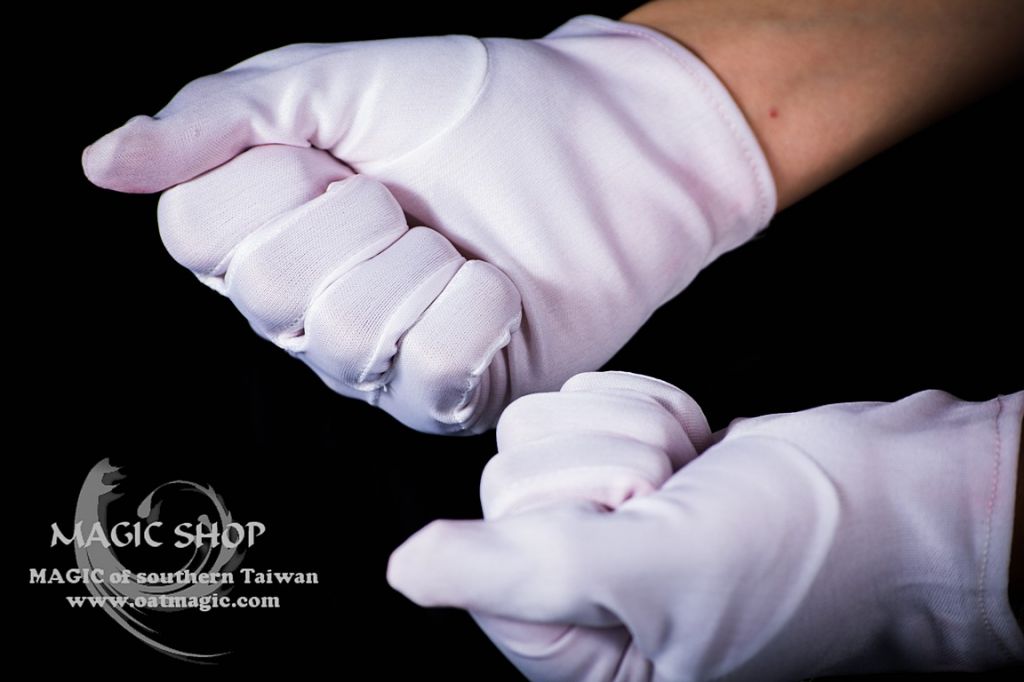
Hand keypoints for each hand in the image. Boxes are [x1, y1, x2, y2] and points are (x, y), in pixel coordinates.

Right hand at [81, 16, 773, 433]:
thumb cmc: (480, 110)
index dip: (272, 180)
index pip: (196, 233)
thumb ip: (220, 120)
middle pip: (269, 289)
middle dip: (354, 217)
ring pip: (348, 336)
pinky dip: (473, 311)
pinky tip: (497, 283)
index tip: (340, 152)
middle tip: (407, 196)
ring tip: (455, 238)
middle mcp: (309, 311)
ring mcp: (382, 364)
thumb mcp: (337, 83)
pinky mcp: (457, 397)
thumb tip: (103, 161)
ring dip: (418, 260)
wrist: (607, 141)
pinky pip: (430, 374)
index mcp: (266, 231)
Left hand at [388, 372, 1023, 679]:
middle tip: (674, 494)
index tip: (640, 510)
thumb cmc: (803, 550)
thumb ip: (523, 572)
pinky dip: (645, 410)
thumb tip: (404, 571)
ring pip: (540, 433)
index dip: (565, 509)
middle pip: (509, 482)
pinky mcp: (622, 466)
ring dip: (632, 434)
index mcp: (579, 650)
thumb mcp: (657, 571)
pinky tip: (694, 450)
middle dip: (607, 463)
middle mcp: (578, 593)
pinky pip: (581, 405)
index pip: (488, 554)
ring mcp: (599, 523)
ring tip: (691, 475)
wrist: (895, 495)